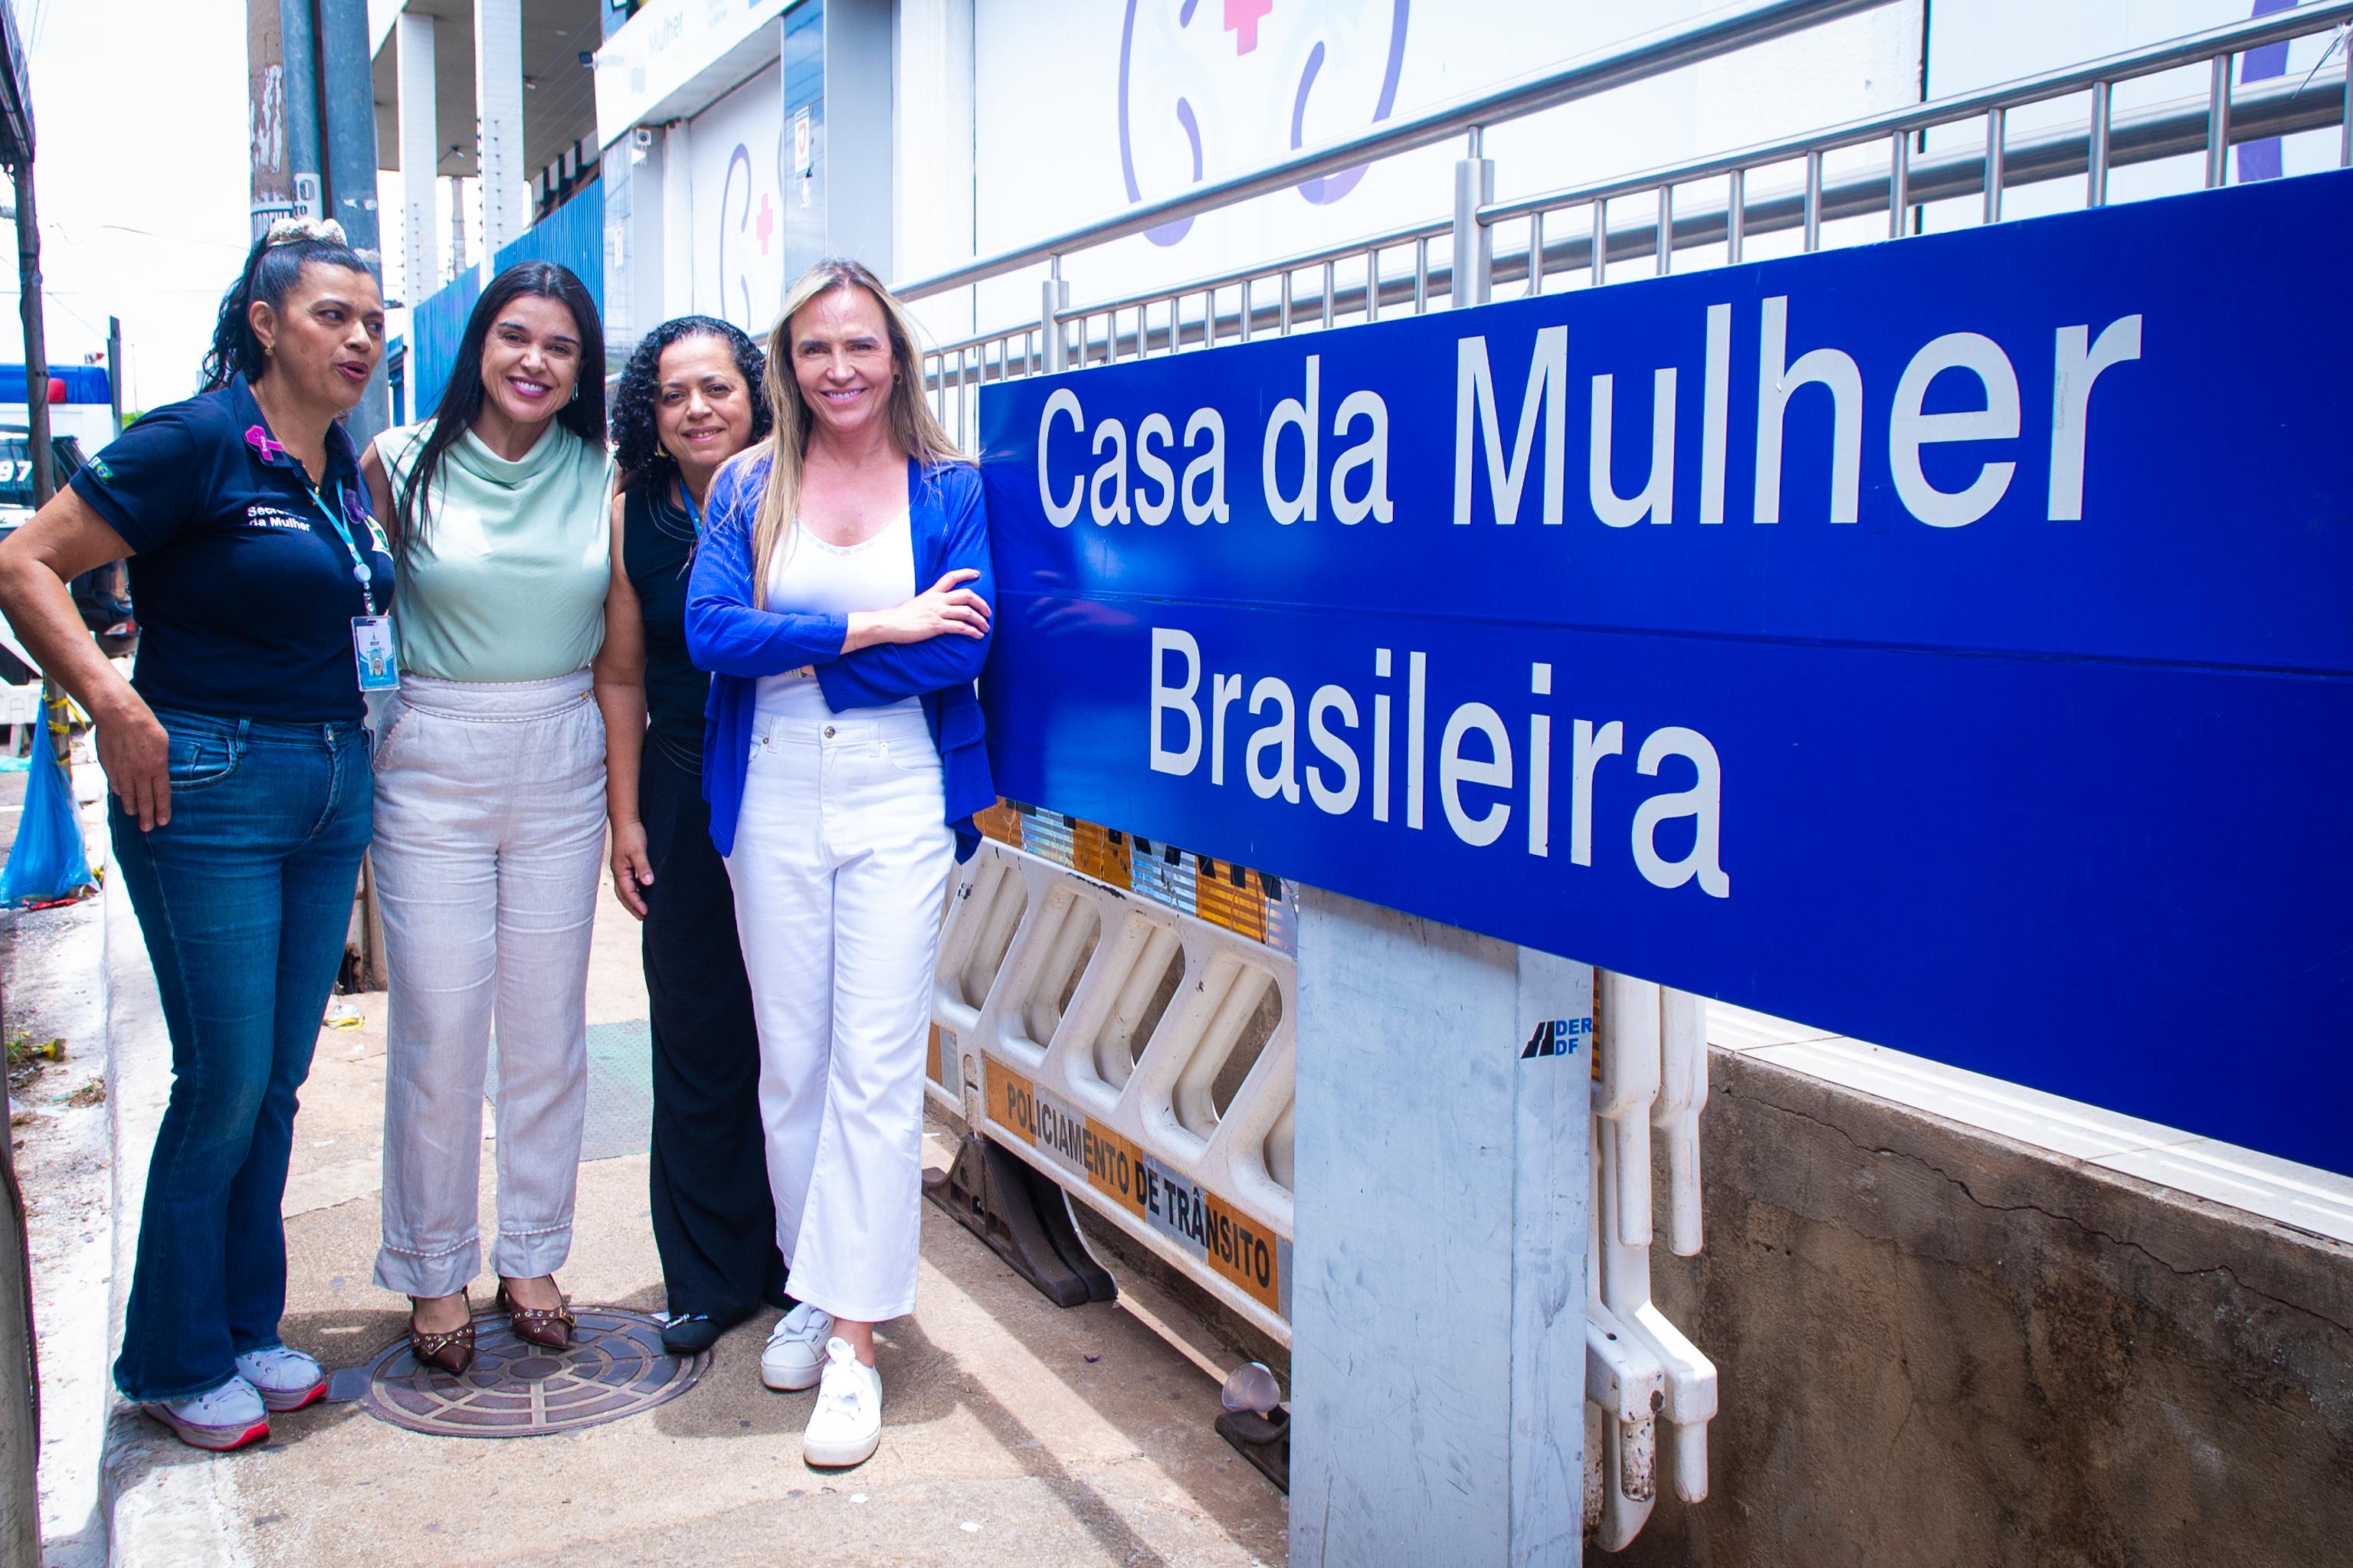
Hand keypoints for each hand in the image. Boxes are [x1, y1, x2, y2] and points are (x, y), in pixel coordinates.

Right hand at [95, 699, 169, 830]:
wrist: (118, 715)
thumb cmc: (145, 724)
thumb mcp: (163, 743)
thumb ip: (160, 762)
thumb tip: (158, 775)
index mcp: (157, 767)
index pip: (162, 795)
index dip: (162, 810)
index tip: (162, 822)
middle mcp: (140, 773)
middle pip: (144, 800)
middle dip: (146, 817)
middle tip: (147, 829)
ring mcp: (122, 771)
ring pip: (128, 795)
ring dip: (132, 807)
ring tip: (134, 815)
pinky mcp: (109, 766)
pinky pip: (116, 783)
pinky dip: (120, 792)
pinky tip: (122, 797)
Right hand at [608, 819, 652, 919]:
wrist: (626, 820)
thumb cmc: (631, 834)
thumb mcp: (639, 850)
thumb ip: (643, 867)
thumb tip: (647, 882)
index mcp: (620, 870)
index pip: (628, 892)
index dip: (637, 903)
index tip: (645, 913)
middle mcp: (618, 871)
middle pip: (623, 894)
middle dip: (632, 907)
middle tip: (642, 917)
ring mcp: (620, 868)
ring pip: (624, 889)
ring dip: (632, 900)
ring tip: (641, 909)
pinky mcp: (625, 864)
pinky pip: (628, 882)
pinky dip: (633, 890)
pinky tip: (640, 892)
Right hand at [878, 569, 990, 644]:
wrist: (891, 624)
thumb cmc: (903, 616)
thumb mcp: (919, 602)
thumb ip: (932, 602)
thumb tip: (942, 606)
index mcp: (933, 592)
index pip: (951, 577)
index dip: (966, 573)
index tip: (977, 573)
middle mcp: (938, 600)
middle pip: (966, 595)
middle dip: (981, 603)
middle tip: (988, 612)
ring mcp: (938, 612)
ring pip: (967, 612)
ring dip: (980, 620)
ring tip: (986, 627)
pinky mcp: (937, 626)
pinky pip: (960, 627)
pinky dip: (972, 631)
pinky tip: (978, 635)